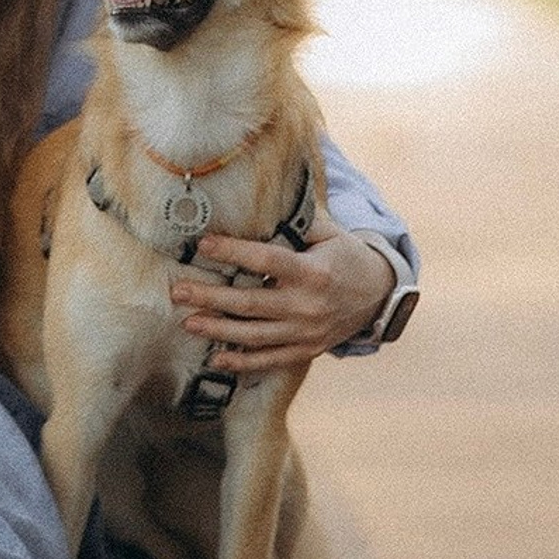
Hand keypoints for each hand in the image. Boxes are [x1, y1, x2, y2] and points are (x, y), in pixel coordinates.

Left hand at [168, 212, 393, 375]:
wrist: (380, 296)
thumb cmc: (346, 257)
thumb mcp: (330, 234)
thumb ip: (299, 221)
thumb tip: (264, 196)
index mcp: (313, 272)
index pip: (266, 260)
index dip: (233, 252)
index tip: (202, 244)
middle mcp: (308, 305)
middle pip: (251, 303)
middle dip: (211, 297)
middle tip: (178, 291)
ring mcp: (306, 332)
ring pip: (255, 335)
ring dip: (218, 330)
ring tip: (188, 322)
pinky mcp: (307, 350)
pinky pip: (271, 359)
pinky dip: (243, 362)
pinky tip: (217, 358)